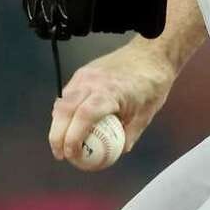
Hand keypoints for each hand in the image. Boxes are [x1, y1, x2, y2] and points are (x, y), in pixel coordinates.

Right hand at [50, 39, 176, 169]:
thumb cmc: (152, 84)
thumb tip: (116, 153)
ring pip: (63, 101)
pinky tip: (68, 125)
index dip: (73, 138)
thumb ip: (129, 135)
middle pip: (65, 109)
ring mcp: (85, 75)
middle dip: (57, 135)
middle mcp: (93, 81)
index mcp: (110, 92)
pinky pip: (68, 94)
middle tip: (61, 155)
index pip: (84, 116)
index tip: (72, 155)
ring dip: (58, 124)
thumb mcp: (145, 115)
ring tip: (62, 143)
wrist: (151, 54)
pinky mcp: (83, 72)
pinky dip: (64, 111)